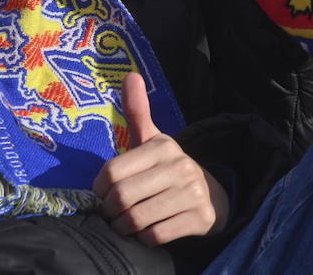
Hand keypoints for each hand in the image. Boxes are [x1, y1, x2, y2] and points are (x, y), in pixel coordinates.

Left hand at [93, 73, 229, 245]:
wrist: (212, 196)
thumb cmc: (169, 169)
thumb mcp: (153, 140)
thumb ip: (137, 111)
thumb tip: (130, 75)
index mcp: (163, 146)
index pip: (113, 172)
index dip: (100, 188)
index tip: (105, 192)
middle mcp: (180, 166)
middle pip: (122, 198)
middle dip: (111, 211)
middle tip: (114, 212)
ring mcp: (192, 193)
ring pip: (137, 220)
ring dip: (126, 227)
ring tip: (128, 222)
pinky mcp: (200, 218)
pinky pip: (155, 236)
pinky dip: (145, 238)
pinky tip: (149, 230)